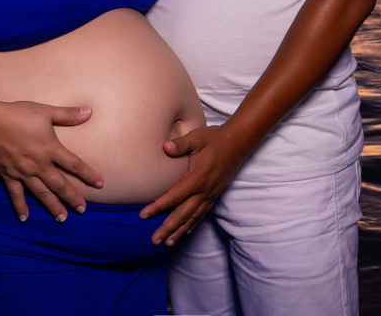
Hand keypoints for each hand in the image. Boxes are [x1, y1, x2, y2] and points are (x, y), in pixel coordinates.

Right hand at [0, 100, 102, 222]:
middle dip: (72, 198)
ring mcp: (23, 172)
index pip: (75, 165)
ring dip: (52, 206)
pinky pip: (16, 194)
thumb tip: (89, 111)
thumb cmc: (18, 115)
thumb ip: (68, 114)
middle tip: (83, 210)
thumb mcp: (46, 111)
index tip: (100, 185)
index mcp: (50, 149)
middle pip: (60, 185)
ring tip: (62, 218)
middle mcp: (39, 165)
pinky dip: (20, 206)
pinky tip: (25, 218)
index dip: (88, 175)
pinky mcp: (8, 175)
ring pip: (41, 193)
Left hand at [139, 123, 247, 245]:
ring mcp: (210, 194)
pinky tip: (185, 232)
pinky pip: (202, 214)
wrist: (237, 143)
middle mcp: (204, 190)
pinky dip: (193, 224)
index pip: (174, 196)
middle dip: (167, 228)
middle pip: (183, 214)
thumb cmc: (215, 139)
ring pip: (193, 217)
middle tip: (154, 241)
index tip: (143, 215)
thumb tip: (166, 146)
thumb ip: (181, 144)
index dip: (158, 206)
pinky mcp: (215, 194)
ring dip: (179, 231)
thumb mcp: (197, 137)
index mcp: (197, 178)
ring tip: (167, 243)